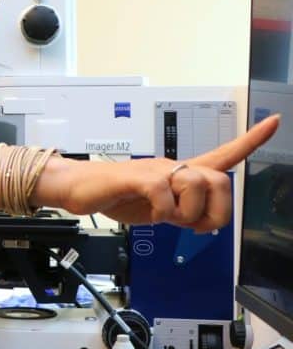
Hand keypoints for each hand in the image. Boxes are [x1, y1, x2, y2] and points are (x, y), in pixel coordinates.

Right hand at [39, 114, 279, 230]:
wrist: (77, 187)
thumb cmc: (115, 195)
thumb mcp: (157, 209)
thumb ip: (182, 212)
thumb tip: (205, 224)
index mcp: (179, 174)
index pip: (223, 154)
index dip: (251, 140)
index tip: (275, 121)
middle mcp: (172, 167)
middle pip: (220, 180)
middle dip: (217, 212)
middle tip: (196, 227)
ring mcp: (155, 170)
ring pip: (198, 186)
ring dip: (188, 213)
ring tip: (167, 219)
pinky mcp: (137, 177)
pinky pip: (166, 196)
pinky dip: (163, 213)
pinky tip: (150, 214)